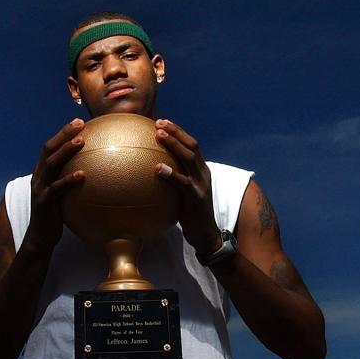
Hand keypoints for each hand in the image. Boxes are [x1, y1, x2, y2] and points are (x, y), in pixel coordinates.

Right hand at [24, 119, 85, 251]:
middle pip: (49, 149)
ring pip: (51, 164)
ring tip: (81, 142)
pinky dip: (69, 180)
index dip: (63, 133)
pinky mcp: (43, 202)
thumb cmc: (55, 215)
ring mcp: (40, 188)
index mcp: (42, 172)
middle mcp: (39, 176)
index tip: (79, 121)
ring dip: (66, 151)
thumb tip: (96, 172)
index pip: (51, 146)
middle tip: (80, 124)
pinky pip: (56, 188)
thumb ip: (71, 180)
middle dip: (64, 134)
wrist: (40, 237)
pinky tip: (83, 174)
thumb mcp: (63, 194)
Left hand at [153, 119, 221, 254]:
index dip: (179, 132)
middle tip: (159, 123)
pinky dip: (170, 173)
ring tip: (159, 135)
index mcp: (201, 171)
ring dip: (173, 144)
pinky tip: (158, 167)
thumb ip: (174, 182)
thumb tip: (152, 174)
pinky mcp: (196, 197)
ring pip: (188, 158)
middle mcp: (203, 174)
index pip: (192, 146)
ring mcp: (201, 184)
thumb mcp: (183, 195)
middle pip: (191, 145)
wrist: (207, 235)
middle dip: (176, 131)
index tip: (163, 123)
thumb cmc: (191, 216)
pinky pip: (182, 182)